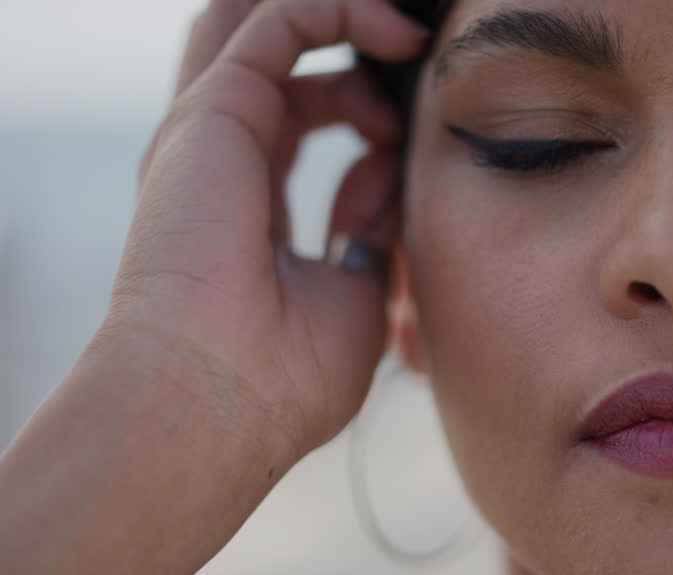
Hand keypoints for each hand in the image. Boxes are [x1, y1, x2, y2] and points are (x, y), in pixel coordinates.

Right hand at [102, 0, 426, 466]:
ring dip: (345, 20)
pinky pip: (278, 20)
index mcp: (253, 203)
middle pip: (284, 63)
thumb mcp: (357, 296)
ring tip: (409, 36)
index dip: (375, 125)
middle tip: (417, 71)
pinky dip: (340, 11)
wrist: (221, 398)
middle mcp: (226, 157)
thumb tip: (391, 198)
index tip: (414, 161)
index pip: (308, 119)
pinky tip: (396, 32)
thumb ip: (376, 237)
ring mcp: (215, 131)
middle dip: (354, 53)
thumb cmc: (287, 377)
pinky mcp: (215, 110)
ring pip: (270, 26)